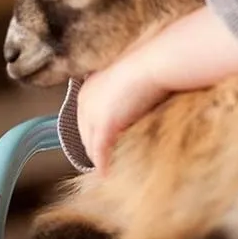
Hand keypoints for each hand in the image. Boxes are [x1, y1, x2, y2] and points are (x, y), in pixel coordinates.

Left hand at [77, 27, 168, 173]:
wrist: (153, 65)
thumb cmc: (146, 67)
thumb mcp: (125, 79)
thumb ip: (119, 93)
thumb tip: (127, 103)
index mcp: (87, 88)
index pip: (84, 118)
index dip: (91, 133)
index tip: (98, 144)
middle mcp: (84, 100)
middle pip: (84, 133)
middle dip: (92, 147)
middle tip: (102, 160)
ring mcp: (92, 113)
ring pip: (90, 144)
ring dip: (97, 158)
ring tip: (105, 169)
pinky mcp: (104, 126)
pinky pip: (100, 151)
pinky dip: (102, 164)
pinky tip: (106, 174)